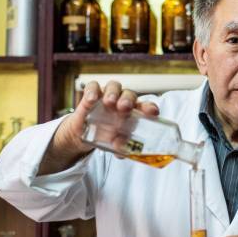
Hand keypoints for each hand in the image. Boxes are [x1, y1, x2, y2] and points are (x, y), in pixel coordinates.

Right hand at [38, 80, 158, 174]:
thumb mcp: (115, 143)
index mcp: (133, 112)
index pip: (145, 106)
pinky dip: (92, 91)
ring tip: (109, 102)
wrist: (85, 133)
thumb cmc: (107, 134)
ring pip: (114, 86)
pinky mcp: (91, 94)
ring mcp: (107, 95)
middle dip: (128, 99)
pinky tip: (92, 99)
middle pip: (129, 94)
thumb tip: (121, 150)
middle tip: (125, 107)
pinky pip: (93, 87)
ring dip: (113, 93)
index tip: (153, 113)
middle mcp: (122, 100)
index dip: (149, 107)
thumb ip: (120, 147)